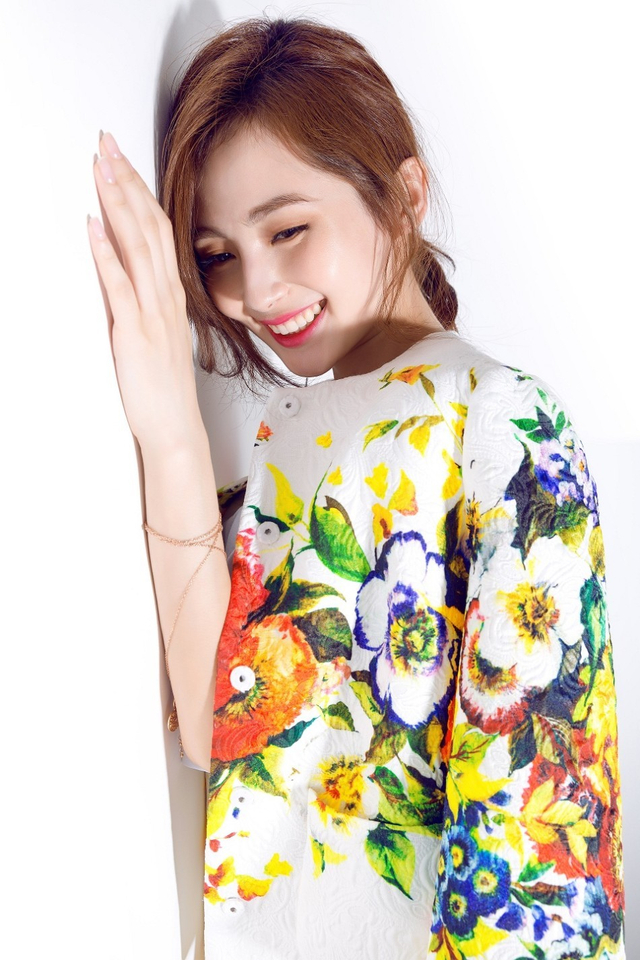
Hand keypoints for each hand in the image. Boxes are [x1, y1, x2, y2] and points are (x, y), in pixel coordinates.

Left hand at [87, 131, 205, 454]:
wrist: (175, 427)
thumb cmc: (165, 386)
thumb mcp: (159, 333)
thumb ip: (146, 298)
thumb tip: (126, 269)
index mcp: (170, 294)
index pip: (158, 230)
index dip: (140, 191)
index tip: (123, 159)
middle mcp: (165, 296)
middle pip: (148, 227)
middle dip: (127, 182)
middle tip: (108, 144)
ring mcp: (152, 313)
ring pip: (138, 247)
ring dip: (118, 204)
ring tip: (101, 169)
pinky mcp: (135, 333)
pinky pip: (120, 287)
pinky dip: (107, 254)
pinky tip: (94, 227)